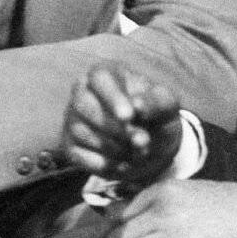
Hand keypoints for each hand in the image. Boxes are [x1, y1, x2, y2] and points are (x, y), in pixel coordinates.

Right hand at [61, 65, 182, 186]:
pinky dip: (103, 163)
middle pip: (83, 105)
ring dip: (114, 147)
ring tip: (139, 152)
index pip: (99, 78)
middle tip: (143, 141)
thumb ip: (156, 102)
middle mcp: (83, 92)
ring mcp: (73, 119)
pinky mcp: (70, 146)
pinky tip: (123, 163)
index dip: (112, 97)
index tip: (129, 116)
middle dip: (115, 127)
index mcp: (106, 74)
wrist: (152, 147)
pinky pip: (78, 155)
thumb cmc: (156, 116)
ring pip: (81, 131)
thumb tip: (138, 105)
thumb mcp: (166, 106)